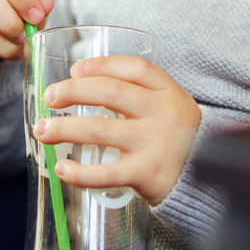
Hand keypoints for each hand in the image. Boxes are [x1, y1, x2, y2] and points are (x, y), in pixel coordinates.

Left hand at [32, 54, 200, 205]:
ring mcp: (155, 144)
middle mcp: (164, 114)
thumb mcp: (169, 108)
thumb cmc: (175, 140)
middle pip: (110, 92)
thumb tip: (78, 80)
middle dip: (73, 91)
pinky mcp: (148, 174)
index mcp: (169, 92)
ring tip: (42, 131)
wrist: (207, 184)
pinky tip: (63, 168)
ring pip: (100, 129)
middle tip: (50, 97)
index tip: (74, 69)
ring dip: (64, 128)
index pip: (135, 68)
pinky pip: (107, 173)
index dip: (101, 65)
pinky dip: (80, 173)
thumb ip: (137, 94)